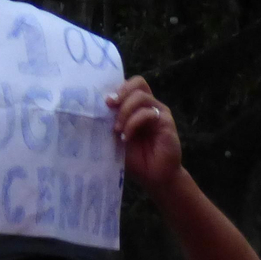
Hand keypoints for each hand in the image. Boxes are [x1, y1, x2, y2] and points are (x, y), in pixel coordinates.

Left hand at [107, 77, 182, 191]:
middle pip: (137, 82)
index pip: (128, 85)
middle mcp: (149, 105)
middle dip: (121, 92)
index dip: (116, 88)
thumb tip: (94, 111)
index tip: (103, 102)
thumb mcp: (117, 139)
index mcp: (137, 107)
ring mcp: (159, 112)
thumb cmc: (135, 159)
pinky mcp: (166, 121)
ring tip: (117, 130)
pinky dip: (133, 123)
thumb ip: (110, 124)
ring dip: (124, 112)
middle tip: (109, 106)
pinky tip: (127, 137)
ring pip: (140, 96)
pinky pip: (147, 113)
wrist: (153, 177)